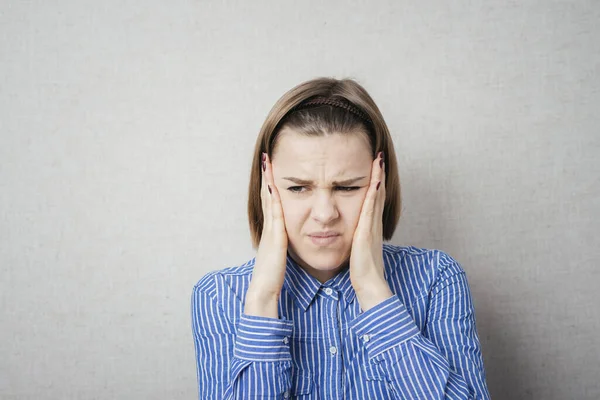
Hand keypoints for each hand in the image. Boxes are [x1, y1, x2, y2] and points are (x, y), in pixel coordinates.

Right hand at [244, 152, 288, 317]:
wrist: (263, 290)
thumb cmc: (272, 277)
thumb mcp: (278, 257)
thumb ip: (281, 246)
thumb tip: (285, 240)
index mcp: (273, 232)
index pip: (272, 203)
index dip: (270, 186)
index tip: (271, 170)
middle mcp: (269, 228)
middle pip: (267, 196)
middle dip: (266, 177)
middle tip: (266, 158)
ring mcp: (270, 231)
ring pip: (269, 200)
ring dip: (267, 181)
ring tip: (267, 163)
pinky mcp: (274, 236)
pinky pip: (273, 212)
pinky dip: (272, 197)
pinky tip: (272, 185)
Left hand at [349, 151, 392, 310]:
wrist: (369, 285)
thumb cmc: (362, 271)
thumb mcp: (358, 250)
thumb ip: (356, 240)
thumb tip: (351, 235)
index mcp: (369, 227)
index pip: (373, 200)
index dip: (374, 182)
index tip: (373, 166)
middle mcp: (373, 223)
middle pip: (378, 193)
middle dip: (378, 173)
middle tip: (378, 155)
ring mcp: (372, 226)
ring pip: (377, 196)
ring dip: (378, 176)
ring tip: (378, 159)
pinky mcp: (367, 231)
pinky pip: (372, 207)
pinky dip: (374, 192)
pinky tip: (375, 179)